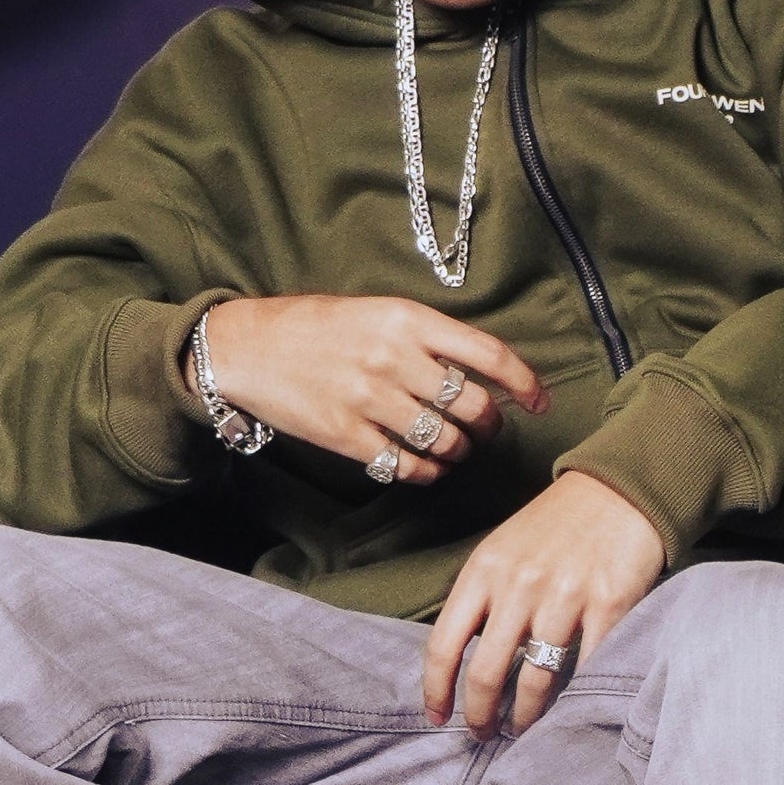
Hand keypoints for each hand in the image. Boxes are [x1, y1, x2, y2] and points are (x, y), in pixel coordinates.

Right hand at [199, 294, 543, 482]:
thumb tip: (484, 371)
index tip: (540, 402)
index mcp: (407, 319)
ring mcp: (368, 398)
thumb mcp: (376, 312)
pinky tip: (427, 468)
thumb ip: (427, 338)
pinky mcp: (344, 434)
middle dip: (491, 426)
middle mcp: (393, 357)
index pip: (489, 354)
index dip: (525, 383)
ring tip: (456, 450)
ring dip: (460, 452)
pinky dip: (427, 472)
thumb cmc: (314, 326)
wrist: (243, 346)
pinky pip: (406, 465)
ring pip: (446, 440)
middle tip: (487, 430)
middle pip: (474, 406)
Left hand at [421, 472, 665, 734]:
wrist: (620, 490)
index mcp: (483, 571)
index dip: (436, 691)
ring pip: (536, 679)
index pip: (444, 645)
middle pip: (487, 673)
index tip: (439, 718)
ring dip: (527, 716)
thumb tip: (462, 660)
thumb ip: (481, 597)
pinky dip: (576, 695)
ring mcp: (565, 596)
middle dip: (481, 715)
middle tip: (484, 735)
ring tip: (523, 729)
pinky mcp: (610, 604)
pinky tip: (569, 708)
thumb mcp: (501, 549)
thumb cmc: (557, 524)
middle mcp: (519, 585)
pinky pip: (588, 666)